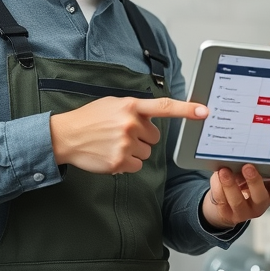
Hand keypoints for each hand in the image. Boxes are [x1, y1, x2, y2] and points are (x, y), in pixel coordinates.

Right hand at [49, 97, 207, 173]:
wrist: (65, 136)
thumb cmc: (90, 119)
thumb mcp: (113, 104)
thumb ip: (135, 109)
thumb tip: (153, 118)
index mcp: (131, 105)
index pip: (164, 107)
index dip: (187, 109)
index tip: (204, 112)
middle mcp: (130, 123)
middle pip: (155, 138)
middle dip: (142, 138)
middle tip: (122, 134)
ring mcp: (125, 143)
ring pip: (146, 153)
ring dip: (134, 151)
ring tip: (113, 144)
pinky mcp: (119, 161)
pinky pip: (136, 166)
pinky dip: (126, 164)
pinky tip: (111, 155)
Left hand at [201, 164, 269, 228]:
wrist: (224, 202)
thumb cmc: (241, 181)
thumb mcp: (250, 174)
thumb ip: (251, 166)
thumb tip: (244, 155)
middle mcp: (259, 204)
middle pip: (261, 197)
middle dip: (254, 182)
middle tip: (248, 167)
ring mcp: (243, 212)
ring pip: (238, 201)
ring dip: (230, 185)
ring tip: (225, 171)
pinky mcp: (227, 214)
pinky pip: (222, 201)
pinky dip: (218, 186)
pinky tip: (217, 176)